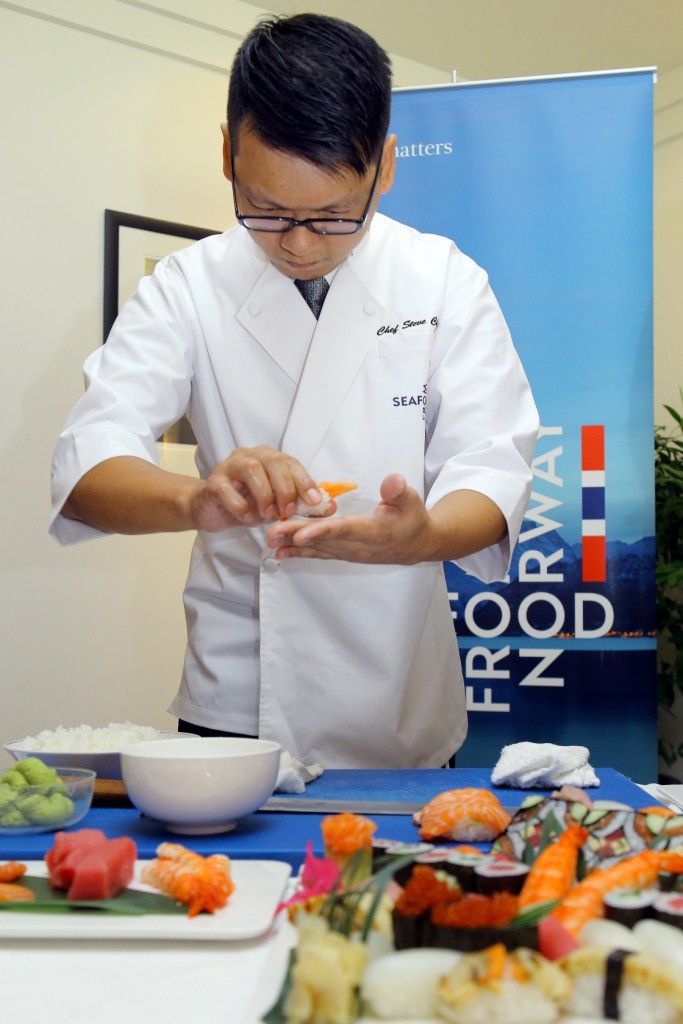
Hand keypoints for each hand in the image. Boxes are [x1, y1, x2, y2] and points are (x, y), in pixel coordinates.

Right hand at [188, 445, 325, 531]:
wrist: (211, 508)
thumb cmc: (246, 503)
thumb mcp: (276, 505)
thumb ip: (299, 504)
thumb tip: (328, 508)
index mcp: (268, 458)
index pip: (291, 462)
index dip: (305, 481)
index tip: (315, 501)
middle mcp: (249, 456)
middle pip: (273, 461)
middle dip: (285, 487)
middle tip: (288, 510)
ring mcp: (229, 466)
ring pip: (251, 469)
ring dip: (264, 494)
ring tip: (267, 515)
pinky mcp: (213, 483)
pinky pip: (226, 490)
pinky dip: (240, 506)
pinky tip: (246, 517)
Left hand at [265, 474, 433, 563]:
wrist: (417, 546)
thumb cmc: (413, 520)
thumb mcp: (412, 501)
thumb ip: (399, 492)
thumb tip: (393, 481)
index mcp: (374, 532)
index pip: (344, 530)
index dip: (321, 532)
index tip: (299, 533)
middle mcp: (358, 546)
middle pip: (324, 540)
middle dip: (296, 537)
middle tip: (272, 534)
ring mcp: (350, 553)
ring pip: (319, 549)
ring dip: (293, 545)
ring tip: (270, 542)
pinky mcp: (345, 554)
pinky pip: (320, 554)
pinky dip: (301, 553)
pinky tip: (282, 552)